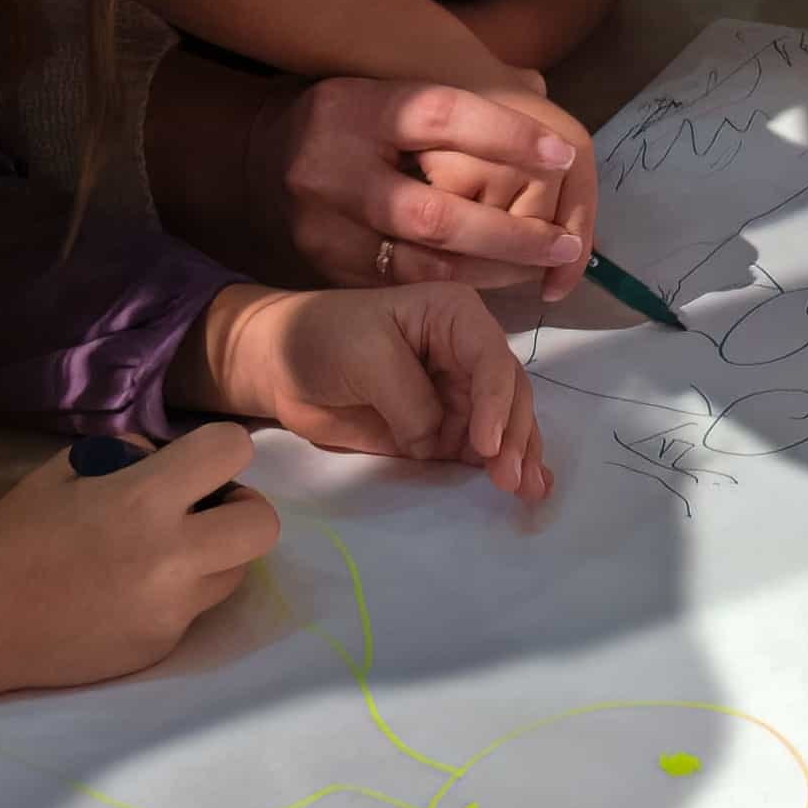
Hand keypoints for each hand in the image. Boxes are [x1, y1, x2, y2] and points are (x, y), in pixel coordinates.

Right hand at [0, 426, 284, 721]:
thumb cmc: (14, 532)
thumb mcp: (68, 468)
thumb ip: (130, 458)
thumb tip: (169, 456)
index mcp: (145, 499)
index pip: (234, 451)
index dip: (220, 450)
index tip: (197, 461)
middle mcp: (172, 558)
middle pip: (262, 526)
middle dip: (241, 510)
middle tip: (202, 512)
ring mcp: (169, 612)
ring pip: (235, 575)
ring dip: (213, 556)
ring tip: (160, 554)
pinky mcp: (159, 650)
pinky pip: (193, 613)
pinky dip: (175, 598)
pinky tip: (125, 595)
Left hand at [195, 280, 551, 508]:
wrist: (278, 366)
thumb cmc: (320, 340)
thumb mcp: (367, 357)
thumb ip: (409, 401)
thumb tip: (436, 442)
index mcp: (454, 316)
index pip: (490, 360)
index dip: (496, 404)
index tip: (486, 446)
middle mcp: (466, 353)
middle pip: (508, 396)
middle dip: (515, 437)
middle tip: (511, 481)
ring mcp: (456, 394)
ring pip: (503, 426)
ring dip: (519, 457)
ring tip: (526, 492)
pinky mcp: (441, 429)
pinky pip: (478, 450)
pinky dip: (501, 466)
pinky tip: (528, 487)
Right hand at [261, 72, 591, 295]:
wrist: (261, 156)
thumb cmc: (352, 115)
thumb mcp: (389, 84)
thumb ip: (458, 90)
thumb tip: (539, 91)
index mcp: (355, 106)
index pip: (440, 115)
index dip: (506, 135)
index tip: (563, 154)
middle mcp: (332, 166)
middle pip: (434, 212)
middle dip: (510, 234)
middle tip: (566, 244)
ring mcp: (323, 225)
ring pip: (420, 264)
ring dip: (492, 272)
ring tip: (544, 269)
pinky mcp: (322, 267)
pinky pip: (399, 288)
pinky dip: (453, 289)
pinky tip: (495, 283)